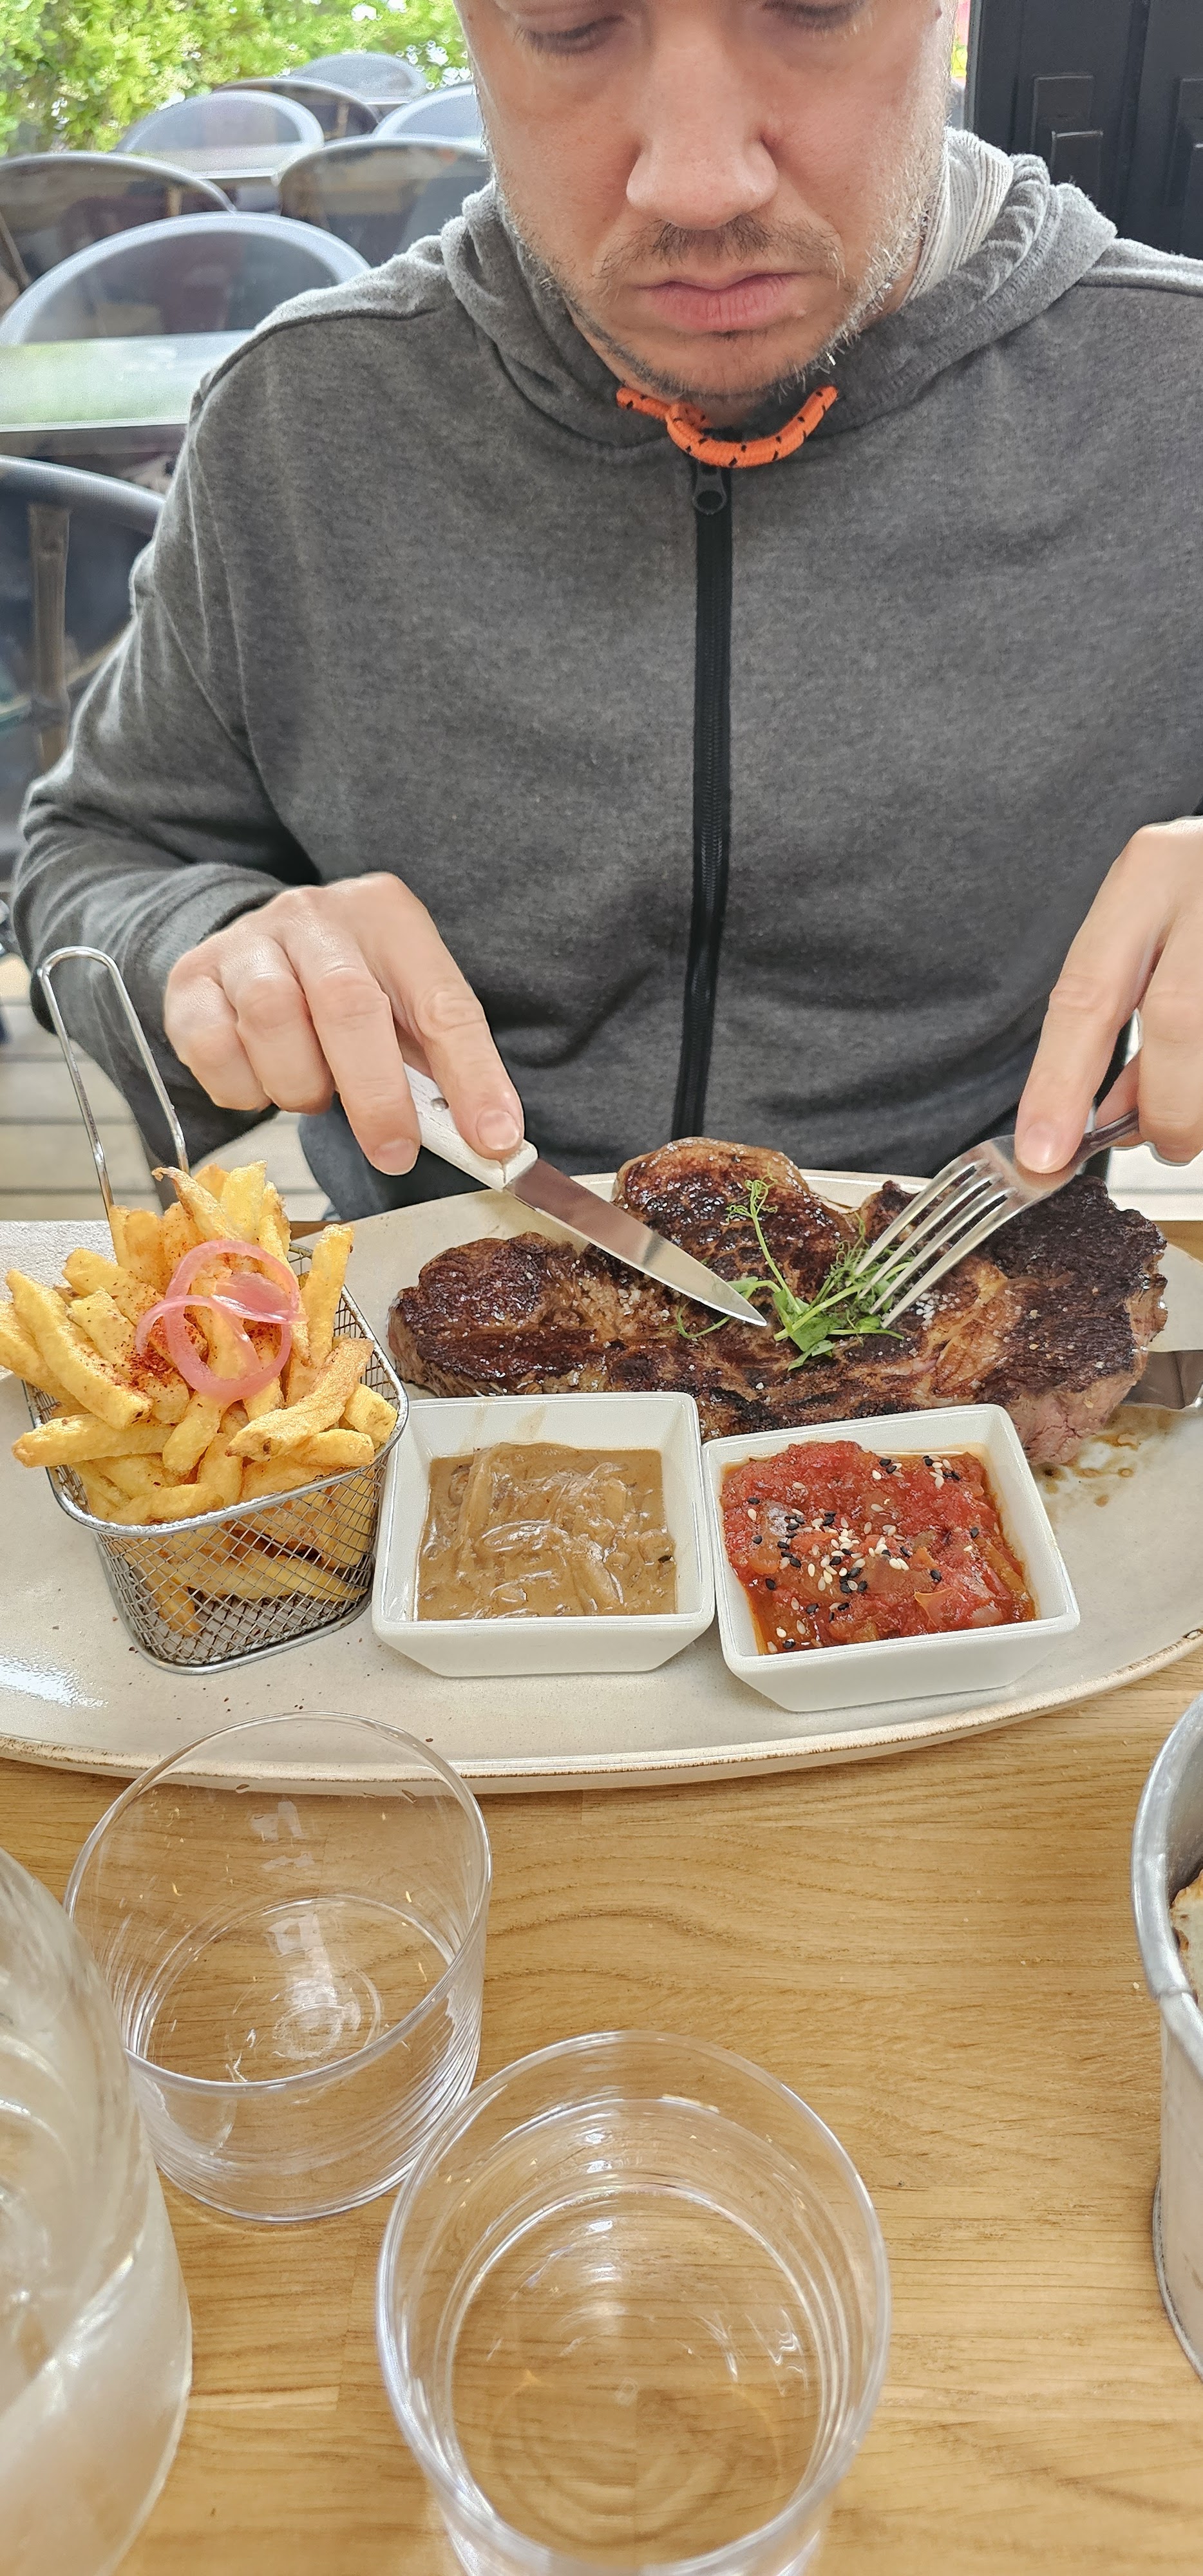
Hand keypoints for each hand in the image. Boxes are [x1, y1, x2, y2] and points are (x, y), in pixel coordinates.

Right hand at [163, 876, 523, 1175]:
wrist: (253, 950)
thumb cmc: (348, 991)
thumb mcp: (406, 1014)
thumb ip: (442, 1068)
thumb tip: (489, 1141)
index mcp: (387, 916)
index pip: (441, 1002)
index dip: (471, 1076)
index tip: (492, 1140)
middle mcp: (314, 915)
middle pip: (348, 1006)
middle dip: (377, 1096)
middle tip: (394, 1153)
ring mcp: (245, 942)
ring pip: (271, 1020)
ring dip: (301, 1085)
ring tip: (314, 1094)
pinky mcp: (190, 980)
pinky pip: (213, 1048)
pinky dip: (244, 1088)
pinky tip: (263, 1079)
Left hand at [1016, 818, 1202, 1171]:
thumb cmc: (1195, 896)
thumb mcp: (1146, 929)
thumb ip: (1116, 1013)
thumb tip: (1106, 1118)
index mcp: (1149, 873)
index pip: (1088, 992)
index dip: (1059, 1083)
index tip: (1046, 1151)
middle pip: (1178, 1018)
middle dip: (1166, 1105)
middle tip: (1164, 1141)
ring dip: (1201, 1104)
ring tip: (1192, 1118)